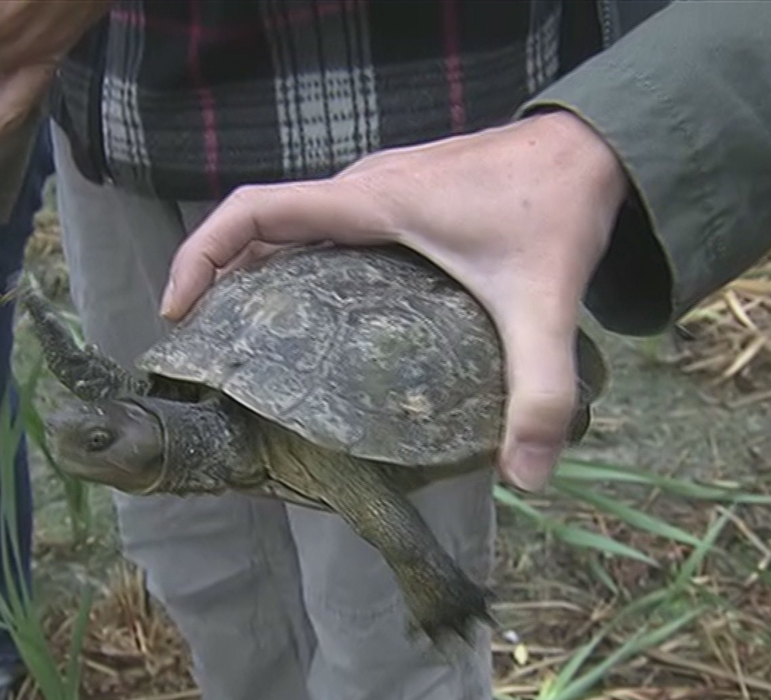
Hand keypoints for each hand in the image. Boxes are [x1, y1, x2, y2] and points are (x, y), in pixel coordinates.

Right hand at [161, 111, 628, 490]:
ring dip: (259, 274)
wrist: (595, 149)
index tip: (176, 312)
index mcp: (372, 204)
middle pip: (261, 226)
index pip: (254, 211)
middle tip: (210, 356)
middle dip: (221, 282)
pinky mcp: (398, 197)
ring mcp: (379, 189)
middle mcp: (362, 190)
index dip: (200, 255)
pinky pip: (325, 229)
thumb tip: (526, 478)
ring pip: (293, 227)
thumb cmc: (559, 209)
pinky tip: (324, 323)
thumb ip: (539, 391)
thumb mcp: (545, 306)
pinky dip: (299, 266)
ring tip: (253, 348)